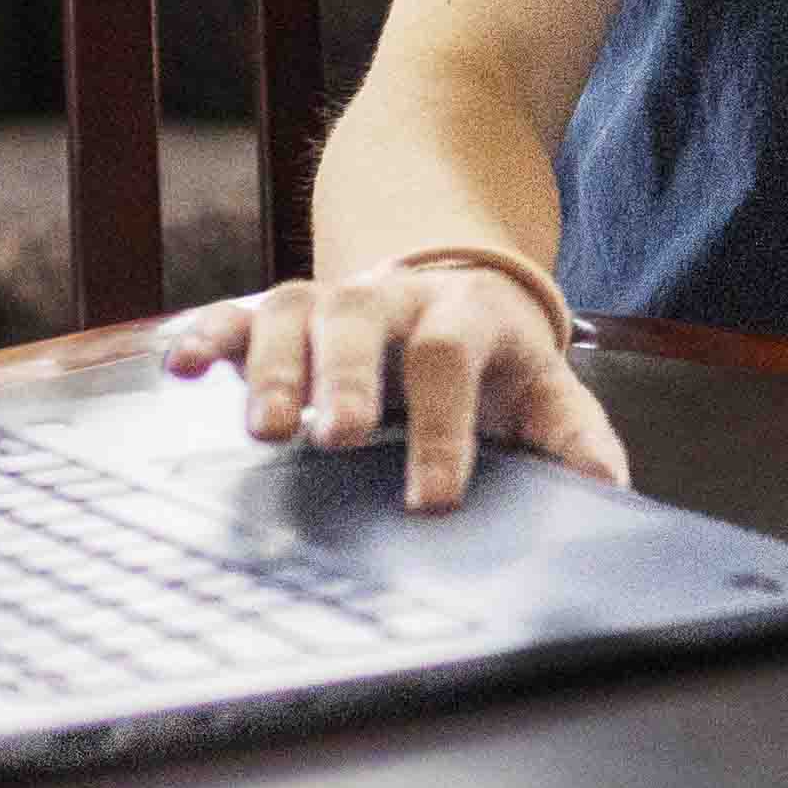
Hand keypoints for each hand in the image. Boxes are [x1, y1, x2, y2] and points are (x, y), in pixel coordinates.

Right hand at [159, 258, 628, 512]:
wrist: (448, 287)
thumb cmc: (495, 359)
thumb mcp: (544, 388)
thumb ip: (574, 435)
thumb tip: (609, 488)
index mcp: (465, 314)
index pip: (452, 359)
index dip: (444, 428)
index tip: (434, 499)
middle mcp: (392, 298)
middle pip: (362, 321)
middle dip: (347, 379)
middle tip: (336, 438)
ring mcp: (329, 300)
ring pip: (293, 313)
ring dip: (273, 368)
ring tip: (264, 428)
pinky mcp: (276, 312)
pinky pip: (235, 314)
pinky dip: (205, 336)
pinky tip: (178, 368)